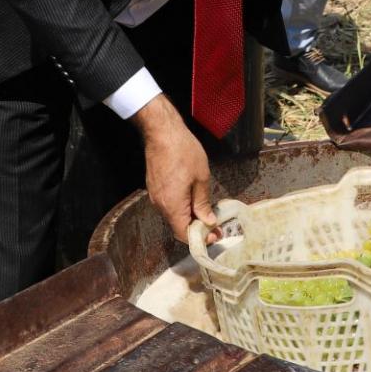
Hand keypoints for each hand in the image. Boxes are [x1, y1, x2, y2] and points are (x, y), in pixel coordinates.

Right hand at [133, 96, 217, 242]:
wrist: (162, 132)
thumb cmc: (183, 151)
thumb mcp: (201, 178)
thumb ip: (203, 203)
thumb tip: (208, 221)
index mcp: (172, 205)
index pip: (184, 234)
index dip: (201, 238)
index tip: (215, 234)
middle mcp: (160, 205)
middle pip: (178, 227)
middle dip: (197, 229)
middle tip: (215, 225)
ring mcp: (155, 196)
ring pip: (174, 216)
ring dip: (190, 218)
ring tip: (207, 211)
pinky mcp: (154, 188)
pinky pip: (169, 205)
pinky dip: (181, 208)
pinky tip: (194, 200)